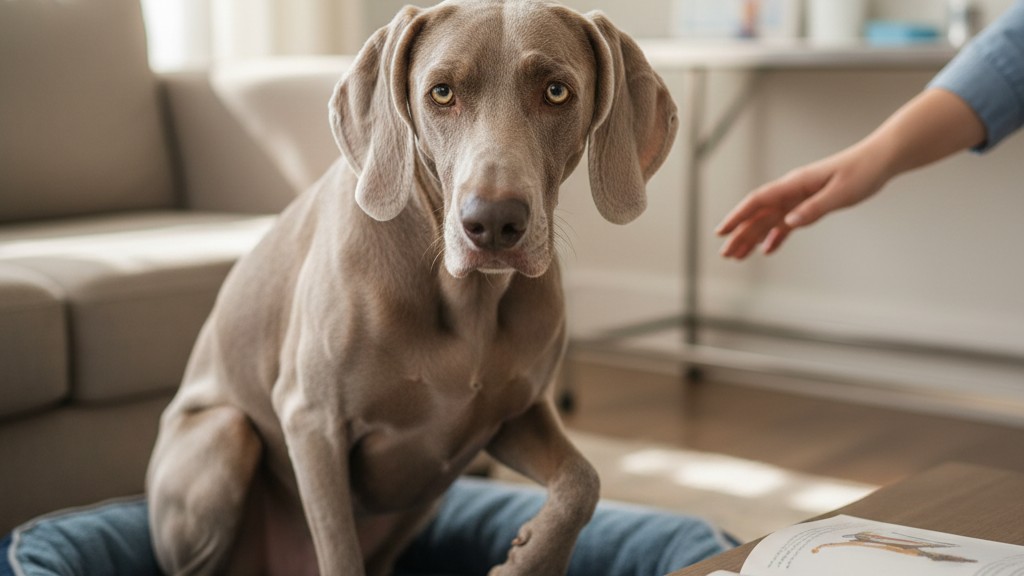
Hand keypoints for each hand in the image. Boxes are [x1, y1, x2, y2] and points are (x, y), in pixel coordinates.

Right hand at [715, 88, 984, 259]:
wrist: (881, 159)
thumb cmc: (863, 171)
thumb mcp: (841, 192)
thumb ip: (814, 208)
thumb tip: (789, 223)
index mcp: (796, 183)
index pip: (759, 201)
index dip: (738, 216)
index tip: (722, 231)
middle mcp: (793, 191)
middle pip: (759, 214)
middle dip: (741, 234)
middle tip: (726, 255)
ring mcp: (800, 198)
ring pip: (770, 220)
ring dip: (753, 237)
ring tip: (738, 256)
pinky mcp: (811, 204)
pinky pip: (787, 223)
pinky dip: (776, 237)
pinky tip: (767, 250)